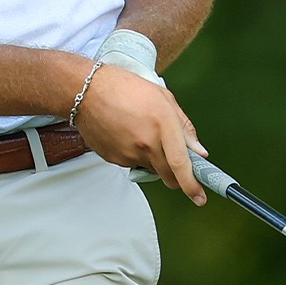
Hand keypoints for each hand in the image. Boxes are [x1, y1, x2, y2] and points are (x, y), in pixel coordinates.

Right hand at [72, 64, 207, 204]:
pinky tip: (127, 134)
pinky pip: (132, 164)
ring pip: (151, 169)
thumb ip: (184, 126)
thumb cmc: (123, 88)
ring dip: (153, 159)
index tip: (199, 196)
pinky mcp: (114, 159)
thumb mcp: (163, 98)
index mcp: (162, 124)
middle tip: (175, 162)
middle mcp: (146, 142)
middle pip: (168, 175)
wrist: (86, 91)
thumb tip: (197, 150)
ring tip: (142, 133)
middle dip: (176, 175)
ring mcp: (128, 153)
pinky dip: (135, 154)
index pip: (181, 164)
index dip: (193, 185)